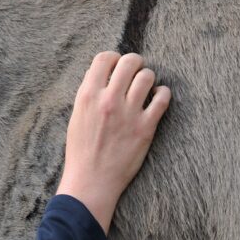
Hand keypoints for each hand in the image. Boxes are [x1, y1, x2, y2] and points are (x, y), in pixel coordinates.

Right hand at [56, 51, 170, 233]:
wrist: (91, 181)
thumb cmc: (81, 150)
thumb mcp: (76, 116)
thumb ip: (90, 94)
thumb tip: (103, 73)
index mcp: (87, 95)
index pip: (104, 58)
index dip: (113, 59)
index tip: (116, 67)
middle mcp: (108, 100)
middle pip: (129, 61)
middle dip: (134, 63)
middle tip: (134, 73)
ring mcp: (129, 113)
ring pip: (148, 76)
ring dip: (148, 78)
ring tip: (145, 88)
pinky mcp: (146, 127)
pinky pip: (163, 98)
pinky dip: (162, 94)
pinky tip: (157, 98)